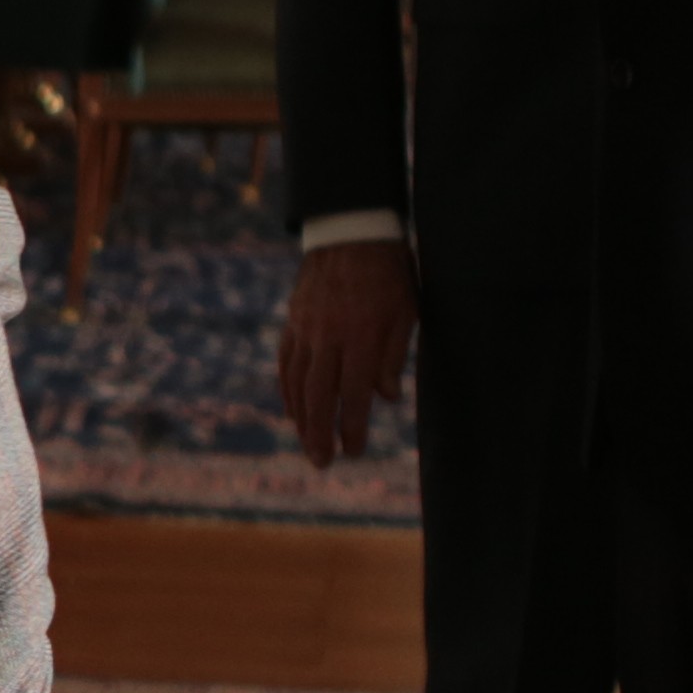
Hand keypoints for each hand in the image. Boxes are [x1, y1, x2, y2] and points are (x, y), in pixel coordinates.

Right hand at [276, 238, 416, 465]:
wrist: (350, 229)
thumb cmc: (389, 271)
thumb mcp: (406, 311)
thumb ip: (395, 355)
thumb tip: (386, 398)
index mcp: (360, 336)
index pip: (353, 395)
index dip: (352, 427)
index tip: (353, 451)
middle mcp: (327, 336)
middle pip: (317, 396)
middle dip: (318, 434)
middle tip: (322, 463)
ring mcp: (305, 328)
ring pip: (296, 382)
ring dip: (300, 418)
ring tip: (306, 443)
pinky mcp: (293, 320)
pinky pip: (286, 362)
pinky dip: (287, 389)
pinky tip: (291, 408)